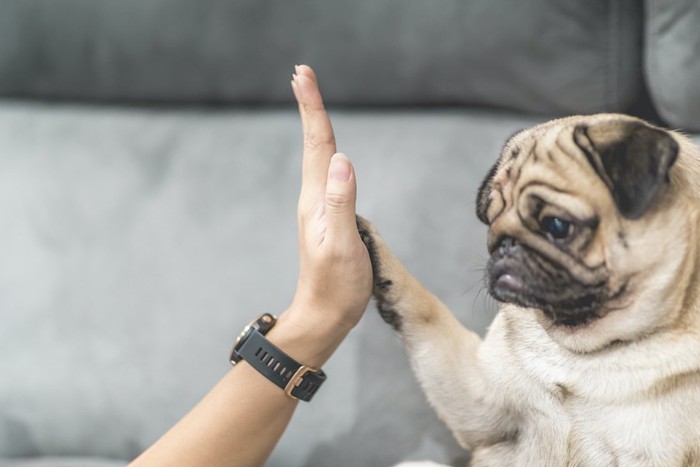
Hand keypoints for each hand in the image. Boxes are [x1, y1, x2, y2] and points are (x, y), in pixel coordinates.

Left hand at [284, 65, 371, 348]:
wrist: (325, 315)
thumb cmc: (337, 286)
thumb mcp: (341, 245)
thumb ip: (341, 202)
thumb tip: (341, 160)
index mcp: (316, 200)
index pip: (318, 145)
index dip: (312, 108)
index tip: (303, 75)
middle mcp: (314, 198)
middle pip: (314, 144)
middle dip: (310, 106)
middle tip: (302, 73)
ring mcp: (319, 208)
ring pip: (318, 156)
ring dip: (315, 125)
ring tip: (310, 99)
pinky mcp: (328, 217)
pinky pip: (326, 174)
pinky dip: (325, 150)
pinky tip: (327, 151)